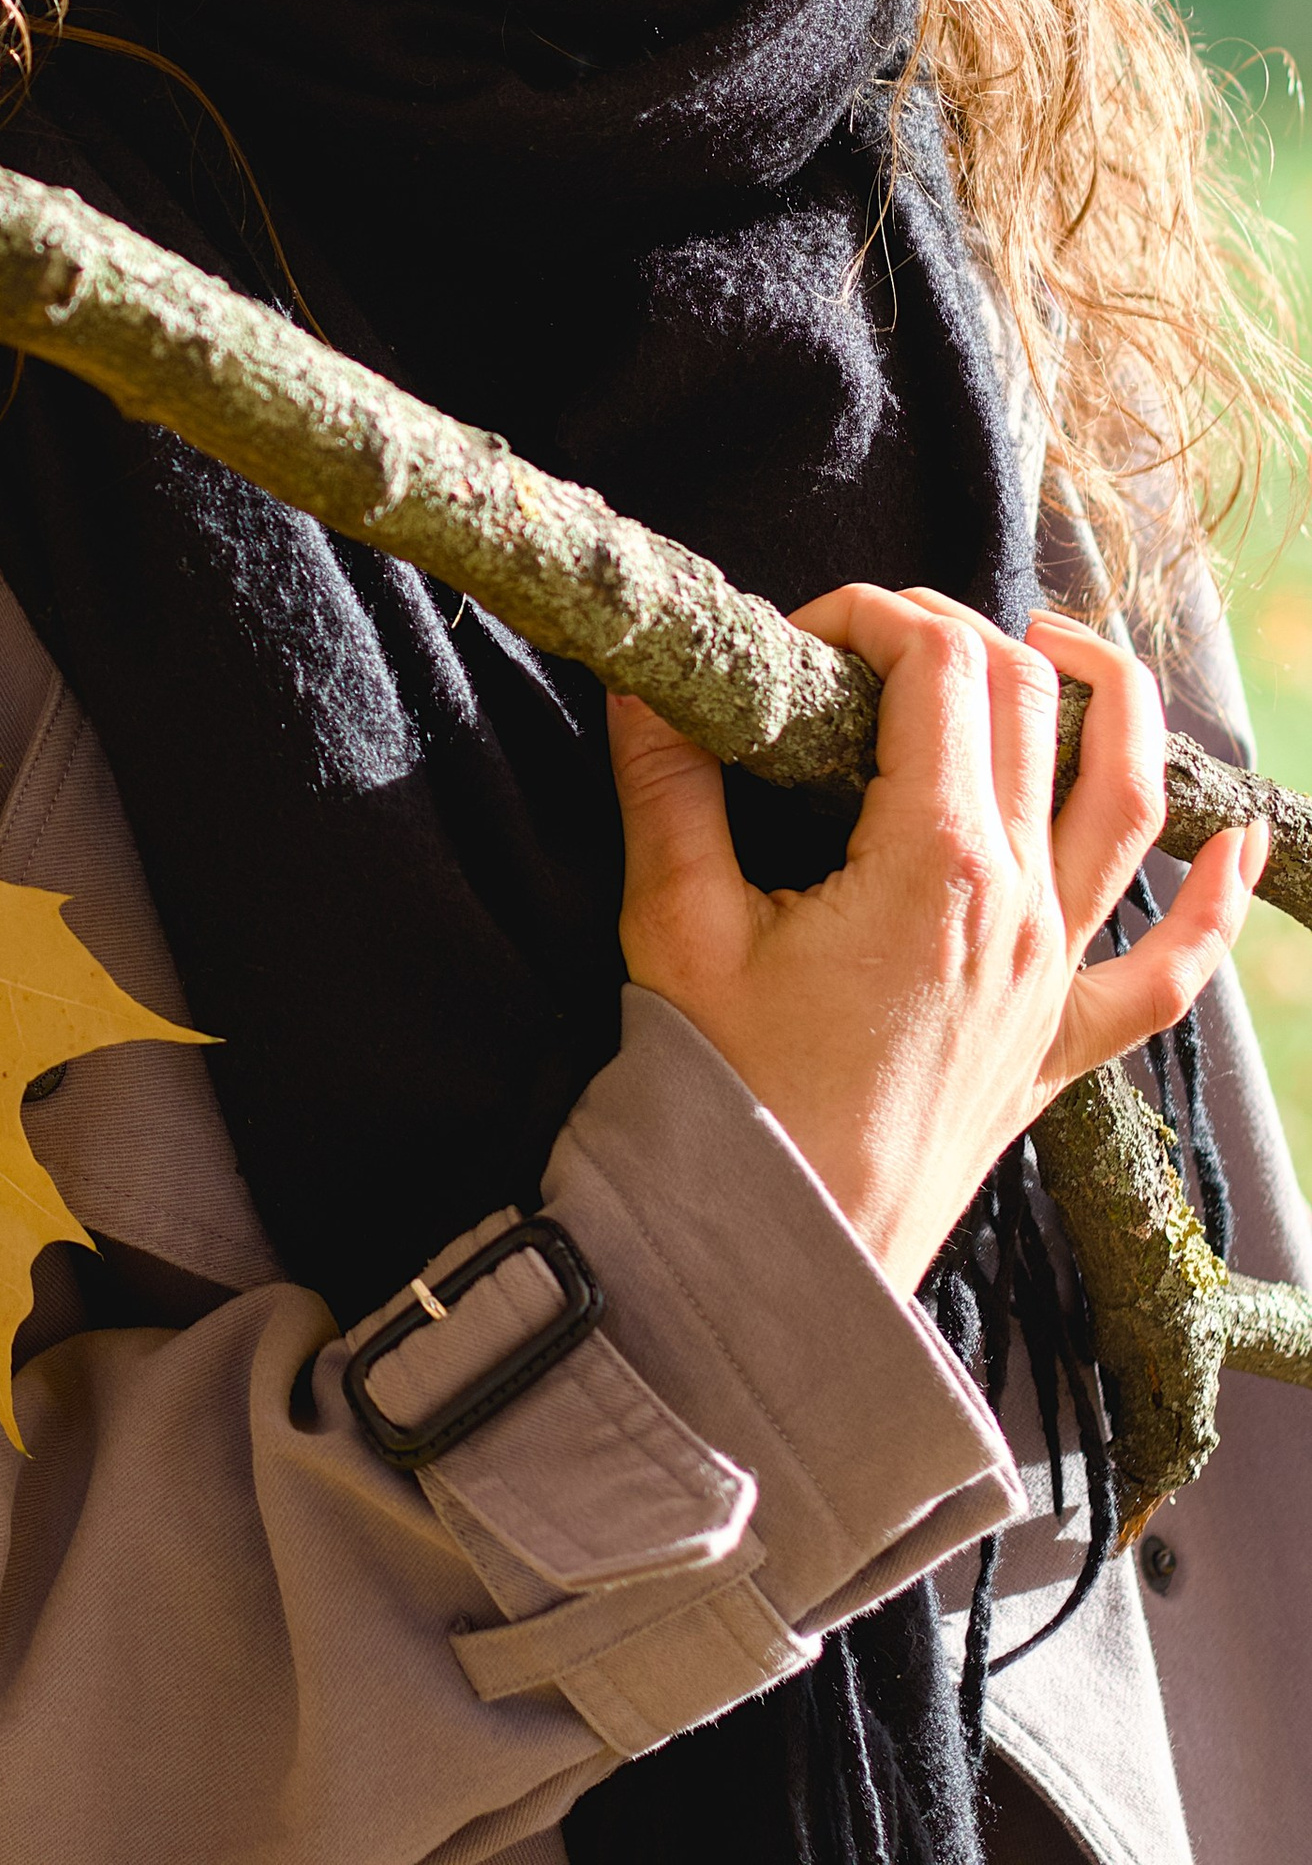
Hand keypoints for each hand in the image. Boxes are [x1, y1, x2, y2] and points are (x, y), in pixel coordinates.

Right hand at [607, 582, 1267, 1295]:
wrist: (773, 1265)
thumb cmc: (722, 1101)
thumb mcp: (676, 924)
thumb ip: (668, 784)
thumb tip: (646, 681)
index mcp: (938, 865)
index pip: (937, 665)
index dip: (867, 615)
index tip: (795, 637)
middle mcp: (1021, 907)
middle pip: (1030, 703)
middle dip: (957, 632)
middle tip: (874, 635)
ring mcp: (1053, 976)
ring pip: (1130, 802)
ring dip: (1116, 702)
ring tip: (1064, 644)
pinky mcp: (1058, 1046)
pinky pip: (1168, 968)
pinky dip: (1214, 902)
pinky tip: (1236, 847)